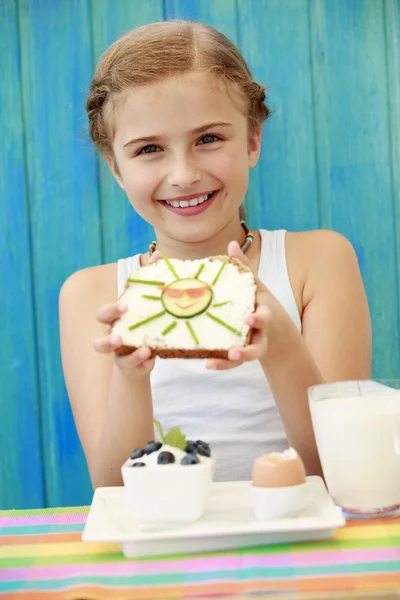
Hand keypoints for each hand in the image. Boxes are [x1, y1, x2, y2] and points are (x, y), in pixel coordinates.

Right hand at [93, 301, 154, 378]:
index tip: (125, 307)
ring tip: (145, 351)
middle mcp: (112, 341)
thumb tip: (166, 287)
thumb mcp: (142, 315)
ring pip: (118, 361)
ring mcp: (120, 357)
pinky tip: (154, 359)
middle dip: (107, 342)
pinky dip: (146, 363)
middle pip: (98, 343)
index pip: (103, 315)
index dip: (110, 311)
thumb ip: (146, 306)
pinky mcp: (132, 368)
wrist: (142, 354)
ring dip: (131, 357)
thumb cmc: (140, 327)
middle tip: (119, 339)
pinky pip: (137, 368)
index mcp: (113, 323)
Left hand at [206, 241, 270, 370]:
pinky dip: (222, 364)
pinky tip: (208, 364)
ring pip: (249, 356)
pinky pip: (233, 363)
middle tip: (235, 352)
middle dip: (248, 349)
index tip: (250, 319)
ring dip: (235, 361)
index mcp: (262, 312)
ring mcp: (253, 345)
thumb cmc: (258, 303)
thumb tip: (232, 243)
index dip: (259, 318)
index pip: (264, 314)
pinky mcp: (242, 354)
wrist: (274, 331)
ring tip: (217, 363)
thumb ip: (244, 268)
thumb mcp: (254, 286)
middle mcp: (260, 332)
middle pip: (258, 343)